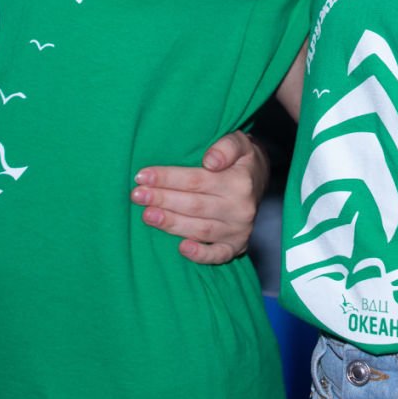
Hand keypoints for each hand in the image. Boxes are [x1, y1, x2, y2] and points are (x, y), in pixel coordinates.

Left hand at [132, 131, 268, 264]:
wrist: (260, 181)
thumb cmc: (241, 160)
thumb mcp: (239, 143)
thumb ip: (226, 146)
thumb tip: (210, 161)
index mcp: (240, 181)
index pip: (197, 180)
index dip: (168, 178)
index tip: (142, 176)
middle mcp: (240, 208)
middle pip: (194, 205)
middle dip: (162, 199)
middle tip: (137, 195)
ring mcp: (239, 230)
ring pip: (200, 229)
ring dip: (171, 224)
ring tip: (147, 215)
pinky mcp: (237, 246)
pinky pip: (218, 255)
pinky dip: (200, 255)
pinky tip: (181, 248)